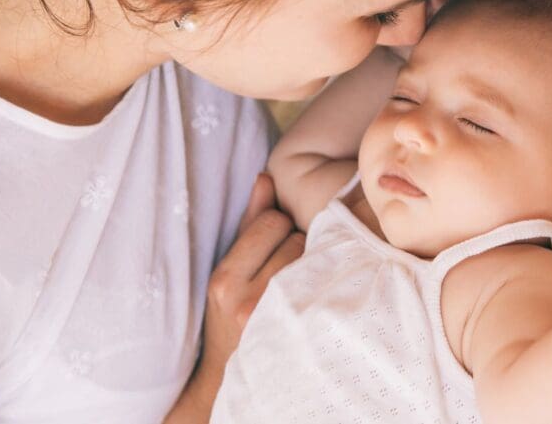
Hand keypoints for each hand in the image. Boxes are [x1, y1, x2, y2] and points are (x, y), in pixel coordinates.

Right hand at [175, 174, 304, 419]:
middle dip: (294, 242)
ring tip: (299, 277)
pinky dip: (325, 276)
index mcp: (225, 280)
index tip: (272, 243)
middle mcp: (248, 300)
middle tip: (286, 264)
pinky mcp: (300, 327)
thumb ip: (250, 221)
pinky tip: (317, 286)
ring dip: (311, 259)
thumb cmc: (230, 312)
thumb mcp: (230, 267)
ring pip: (313, 254)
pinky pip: (326, 278)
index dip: (276, 227)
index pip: (270, 222)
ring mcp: (277, 316)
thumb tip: (266, 176)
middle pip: (295, 237)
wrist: (231, 374)